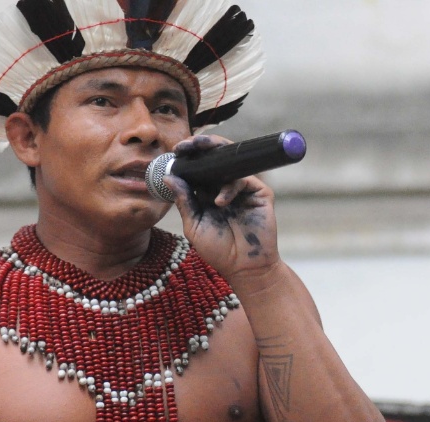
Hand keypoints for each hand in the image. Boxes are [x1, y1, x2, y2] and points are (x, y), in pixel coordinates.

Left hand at [163, 134, 281, 282]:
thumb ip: (184, 201)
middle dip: (201, 147)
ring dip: (215, 157)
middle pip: (215, 158)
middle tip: (187, 145)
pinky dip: (230, 187)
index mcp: (207, 193)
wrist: (245, 267)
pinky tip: (220, 202)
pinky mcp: (260, 193)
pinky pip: (244, 179)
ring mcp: (244, 189)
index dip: (188, 157)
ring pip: (231, 162)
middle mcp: (225, 187)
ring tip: (201, 165)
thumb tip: (169, 177)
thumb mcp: (194, 225)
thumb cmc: (219, 250)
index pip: (198, 168)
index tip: (176, 150)